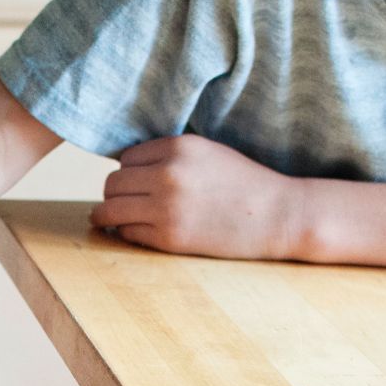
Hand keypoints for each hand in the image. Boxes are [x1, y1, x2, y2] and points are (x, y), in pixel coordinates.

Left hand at [90, 135, 305, 259]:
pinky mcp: (168, 237)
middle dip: (115, 194)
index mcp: (178, 147)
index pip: (125, 159)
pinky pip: (126, 233)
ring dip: (108, 215)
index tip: (136, 183)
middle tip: (123, 202)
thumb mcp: (207, 152)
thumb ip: (169, 155)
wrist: (277, 216)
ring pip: (109, 210)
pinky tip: (138, 232)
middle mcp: (168, 175)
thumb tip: (122, 166)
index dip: (129, 172)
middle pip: (112, 184)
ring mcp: (166, 208)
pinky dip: (127, 233)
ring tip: (110, 219)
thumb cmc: (242, 183)